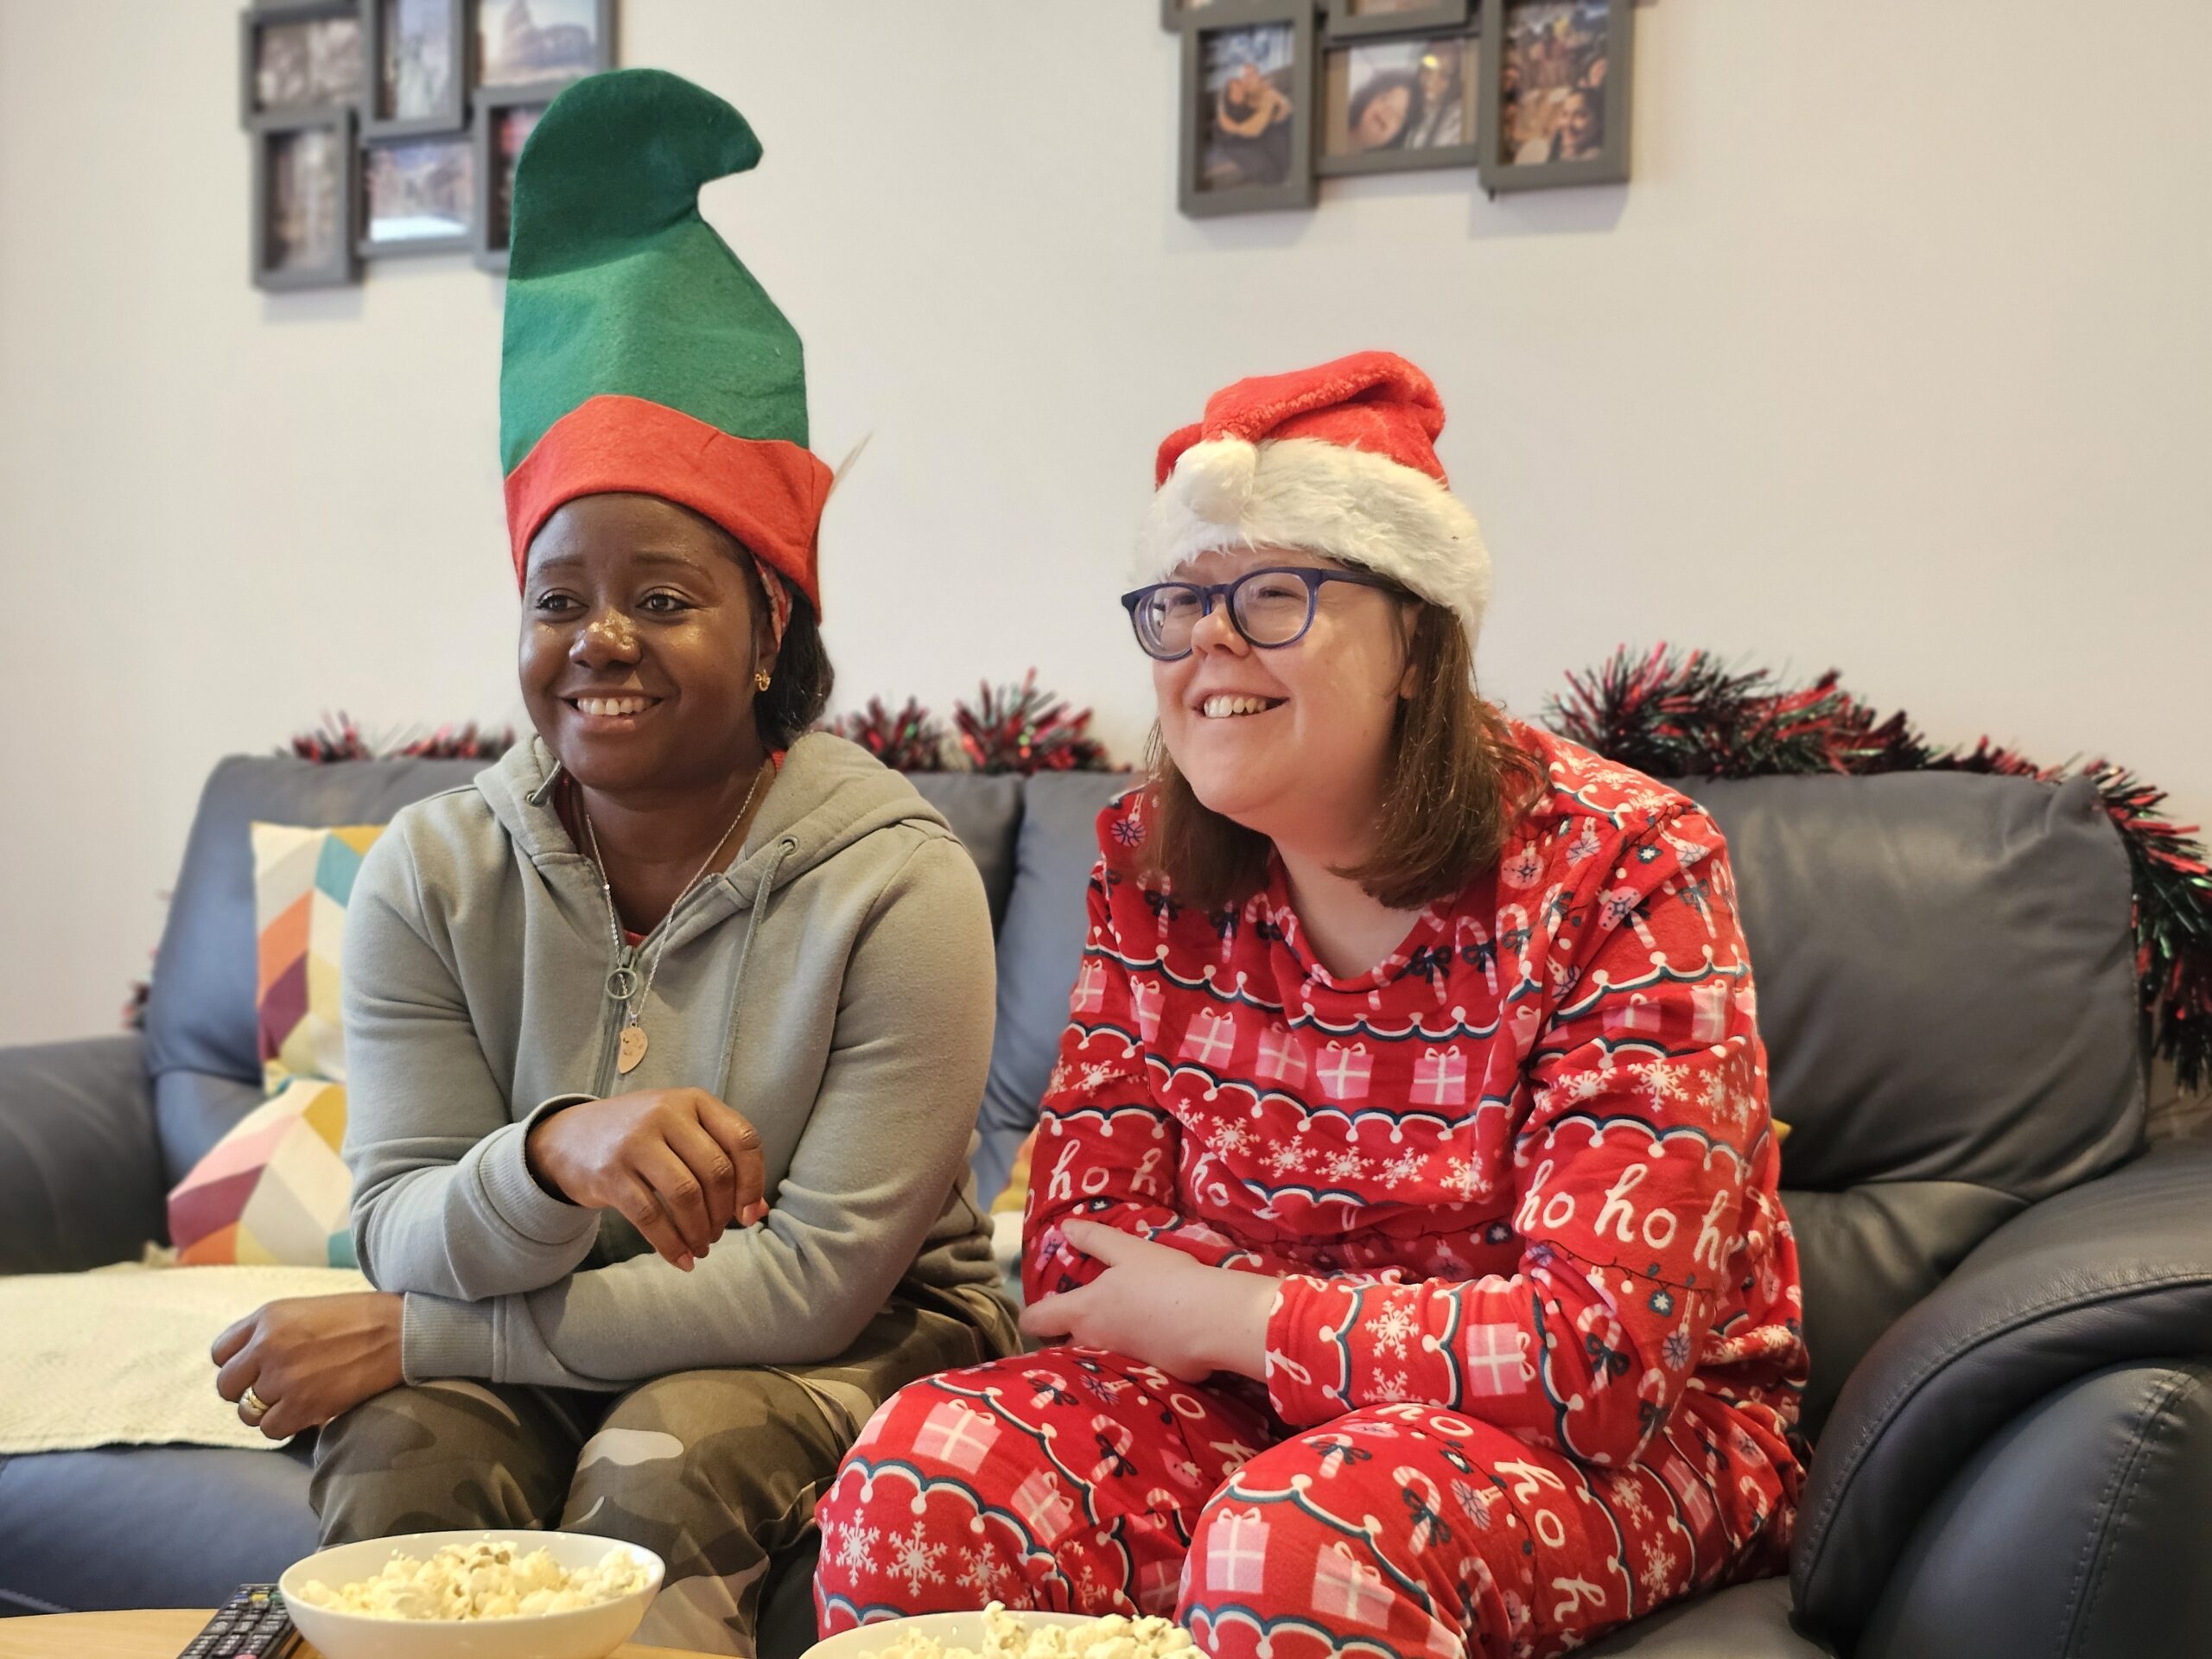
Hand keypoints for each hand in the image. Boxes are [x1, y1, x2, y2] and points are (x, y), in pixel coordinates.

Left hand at [210, 1293, 403, 1440]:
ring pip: (247, 1413)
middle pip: (227, 1386)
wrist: (403, 1330)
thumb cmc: (362, 1318)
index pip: (221, 1352)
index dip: (237, 1366)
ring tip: (295, 1401)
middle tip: (275, 1391)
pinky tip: (307, 1412)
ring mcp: (282, 1377)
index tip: (256, 1371)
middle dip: (246, 1392)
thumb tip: (248, 1363)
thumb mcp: (307, 1309)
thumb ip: (272, 1332)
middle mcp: (267, 1346)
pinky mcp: (302, 1404)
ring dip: (267, 1412)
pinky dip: (285, 1426)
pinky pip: (271, 1429)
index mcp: (267, 1317)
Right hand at [525, 1088, 767, 1270]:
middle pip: (716, 1172)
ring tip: (701, 1247)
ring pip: (686, 1195)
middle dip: (724, 1213)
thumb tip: (758, 1211)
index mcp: (693, 1100)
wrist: (568, 1138)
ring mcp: (635, 1141)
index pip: (743, 1140)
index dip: (754, 1182)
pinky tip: (680, 1259)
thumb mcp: (682, 1133)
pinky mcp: (610, 1172)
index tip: (749, 1215)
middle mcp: (665, 1113)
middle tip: (718, 1234)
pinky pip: (650, 1216)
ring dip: (700, 1231)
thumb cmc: (641, 1138)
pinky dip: (671, 1245)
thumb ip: (722, 1161)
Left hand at [1020, 1219, 1279, 1382]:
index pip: (1036, 1322)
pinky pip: (1128, 1368)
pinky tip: (1148, 1342)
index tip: (1040, 1309)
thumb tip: (1065, 1228)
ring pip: (1096, 1358)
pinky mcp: (1148, 1376)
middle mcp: (1093, 1343)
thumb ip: (1095, 1240)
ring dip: (1098, 1348)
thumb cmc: (1163, 1279)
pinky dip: (1130, 1357)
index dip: (1032, 1316)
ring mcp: (1119, 1363)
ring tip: (1118, 1327)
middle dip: (1066, 1337)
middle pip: (1062, 1347)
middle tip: (1082, 1318)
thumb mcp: (1128, 1250)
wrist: (1208, 1321)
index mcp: (1082, 1311)